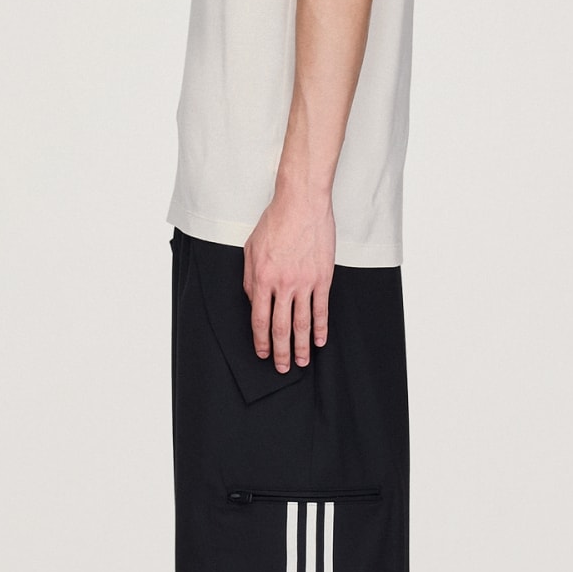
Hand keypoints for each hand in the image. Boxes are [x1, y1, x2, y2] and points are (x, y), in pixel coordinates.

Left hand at [242, 187, 335, 371]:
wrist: (302, 203)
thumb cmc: (275, 222)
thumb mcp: (251, 249)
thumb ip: (249, 278)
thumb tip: (253, 301)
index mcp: (262, 278)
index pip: (259, 319)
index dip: (260, 340)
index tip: (261, 353)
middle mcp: (283, 284)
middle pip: (280, 327)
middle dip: (280, 351)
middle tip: (282, 367)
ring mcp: (305, 282)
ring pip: (302, 323)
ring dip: (301, 346)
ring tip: (302, 361)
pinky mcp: (323, 277)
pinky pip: (321, 308)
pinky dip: (321, 327)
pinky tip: (320, 339)